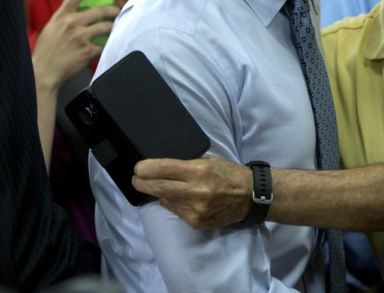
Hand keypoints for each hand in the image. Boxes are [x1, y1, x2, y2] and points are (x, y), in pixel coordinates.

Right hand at [32, 0, 120, 91]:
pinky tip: (106, 47)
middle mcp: (71, 24)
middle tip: (117, 10)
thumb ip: (64, 19)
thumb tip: (77, 11)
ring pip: (105, 27)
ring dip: (112, 27)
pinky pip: (103, 45)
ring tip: (114, 28)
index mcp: (61, 16)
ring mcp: (80, 37)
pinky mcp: (87, 51)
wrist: (43, 72)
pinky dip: (105, 46)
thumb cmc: (46, 51)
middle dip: (112, 10)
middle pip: (99, 10)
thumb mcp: (52, 28)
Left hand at [133, 156, 251, 228]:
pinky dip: (173, 203)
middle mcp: (195, 191)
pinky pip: (176, 210)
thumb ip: (186, 165)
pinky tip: (179, 197)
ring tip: (160, 186)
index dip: (146, 168)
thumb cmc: (228, 173)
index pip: (164, 168)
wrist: (248, 196)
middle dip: (142, 183)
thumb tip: (162, 169)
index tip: (137, 168)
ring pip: (165, 200)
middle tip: (135, 179)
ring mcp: (195, 209)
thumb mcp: (208, 161)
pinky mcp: (195, 222)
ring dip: (159, 193)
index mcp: (198, 171)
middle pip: (158, 187)